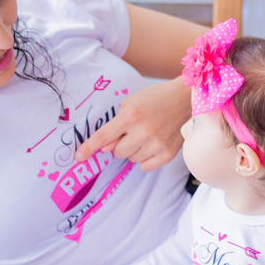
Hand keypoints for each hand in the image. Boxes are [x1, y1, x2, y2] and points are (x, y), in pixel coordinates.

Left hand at [74, 78, 190, 171]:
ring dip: (134, 150)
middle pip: (117, 152)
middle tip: (132, 132)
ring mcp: (156, 144)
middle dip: (120, 144)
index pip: (103, 137)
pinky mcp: (168, 154)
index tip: (78, 157)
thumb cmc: (156, 98)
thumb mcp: (131, 104)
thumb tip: (104, 148)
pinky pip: (145, 166)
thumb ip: (115, 125)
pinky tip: (153, 145)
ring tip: (147, 135)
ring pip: (131, 159)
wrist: (187, 99)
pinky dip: (145, 159)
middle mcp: (142, 132)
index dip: (88, 149)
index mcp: (130, 116)